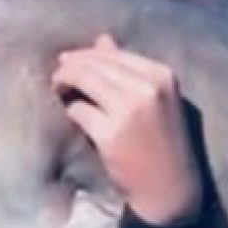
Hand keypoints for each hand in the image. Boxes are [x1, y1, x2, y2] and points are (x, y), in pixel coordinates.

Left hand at [51, 34, 202, 226]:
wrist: (170, 187)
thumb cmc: (161, 140)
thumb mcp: (154, 99)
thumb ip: (128, 68)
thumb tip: (102, 39)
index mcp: (162, 75)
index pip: (113, 54)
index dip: (86, 55)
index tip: (70, 62)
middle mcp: (148, 88)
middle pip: (95, 63)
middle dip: (71, 66)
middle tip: (58, 76)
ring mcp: (129, 111)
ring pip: (83, 80)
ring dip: (65, 82)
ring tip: (59, 88)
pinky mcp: (111, 134)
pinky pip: (79, 110)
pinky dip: (72, 110)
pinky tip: (73, 114)